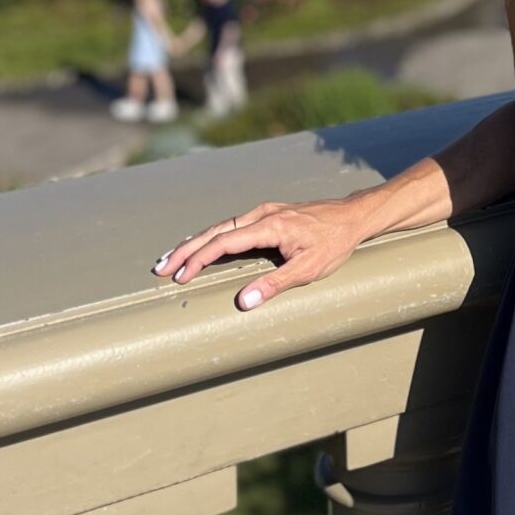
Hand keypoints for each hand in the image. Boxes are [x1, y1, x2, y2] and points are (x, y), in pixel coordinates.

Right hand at [152, 196, 372, 309]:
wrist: (353, 216)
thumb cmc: (334, 243)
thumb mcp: (308, 269)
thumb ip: (274, 285)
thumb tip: (242, 302)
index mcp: (269, 225)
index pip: (224, 242)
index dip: (199, 259)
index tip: (180, 276)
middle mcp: (262, 214)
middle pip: (215, 231)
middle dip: (186, 250)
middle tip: (160, 267)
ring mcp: (264, 212)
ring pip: (221, 226)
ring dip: (195, 242)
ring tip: (171, 258)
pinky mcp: (267, 214)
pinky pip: (231, 225)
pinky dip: (211, 236)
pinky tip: (201, 245)